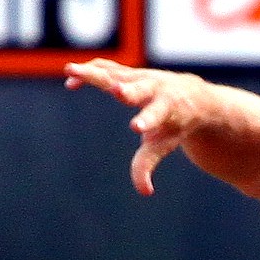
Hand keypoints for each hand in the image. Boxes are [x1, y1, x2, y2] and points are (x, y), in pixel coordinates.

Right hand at [64, 59, 212, 195]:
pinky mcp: (127, 72)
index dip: (147, 121)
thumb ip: (148, 164)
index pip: (156, 115)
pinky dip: (89, 72)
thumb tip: (145, 191)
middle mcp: (154, 88)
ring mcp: (139, 76)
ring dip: (93, 72)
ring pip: (115, 72)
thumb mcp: (165, 144)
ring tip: (69, 70)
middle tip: (116, 90)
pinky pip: (105, 68)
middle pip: (138, 89)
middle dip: (127, 90)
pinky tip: (71, 82)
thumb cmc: (177, 124)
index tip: (136, 128)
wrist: (190, 94)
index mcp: (168, 108)